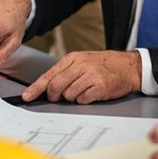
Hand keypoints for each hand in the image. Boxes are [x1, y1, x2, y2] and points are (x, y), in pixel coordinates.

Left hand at [21, 50, 141, 103]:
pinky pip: (82, 100)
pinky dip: (85, 100)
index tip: (27, 96)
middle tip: (60, 97)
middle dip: (55, 96)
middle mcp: (81, 65)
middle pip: (56, 86)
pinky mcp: (100, 86)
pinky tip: (93, 93)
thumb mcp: (84, 61)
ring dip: (73, 97)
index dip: (36, 87)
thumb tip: (48, 88)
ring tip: (85, 90)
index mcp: (74, 58)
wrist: (129, 66)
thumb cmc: (105, 65)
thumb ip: (67, 72)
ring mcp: (91, 75)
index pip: (49, 74)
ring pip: (69, 95)